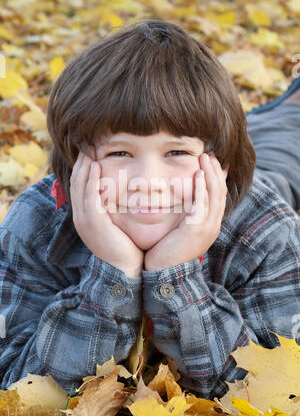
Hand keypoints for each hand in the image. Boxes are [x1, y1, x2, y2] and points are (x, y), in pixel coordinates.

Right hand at [70, 148, 143, 277]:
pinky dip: (91, 180)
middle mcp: (81, 216)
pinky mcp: (94, 222)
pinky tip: (96, 166)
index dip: (83, 167)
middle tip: (87, 144)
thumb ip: (114, 209)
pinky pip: (89, 196)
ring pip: (80, 186)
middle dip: (81, 162)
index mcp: (85, 216)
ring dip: (85, 166)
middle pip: (76, 182)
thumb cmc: (124, 248)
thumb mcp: (115, 226)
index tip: (90, 151)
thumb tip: (122, 193)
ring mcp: (85, 219)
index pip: (80, 186)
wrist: (124, 271)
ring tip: (90, 149)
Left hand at [144, 153, 227, 270]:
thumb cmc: (166, 253)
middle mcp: (212, 226)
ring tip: (206, 157)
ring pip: (214, 195)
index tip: (210, 162)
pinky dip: (202, 188)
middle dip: (216, 171)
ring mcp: (207, 228)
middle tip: (209, 154)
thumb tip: (178, 202)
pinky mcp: (197, 230)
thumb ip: (182, 216)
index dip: (216, 178)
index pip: (217, 197)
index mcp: (208, 226)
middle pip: (220, 193)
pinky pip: (203, 204)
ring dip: (211, 174)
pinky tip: (199, 174)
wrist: (163, 275)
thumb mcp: (178, 232)